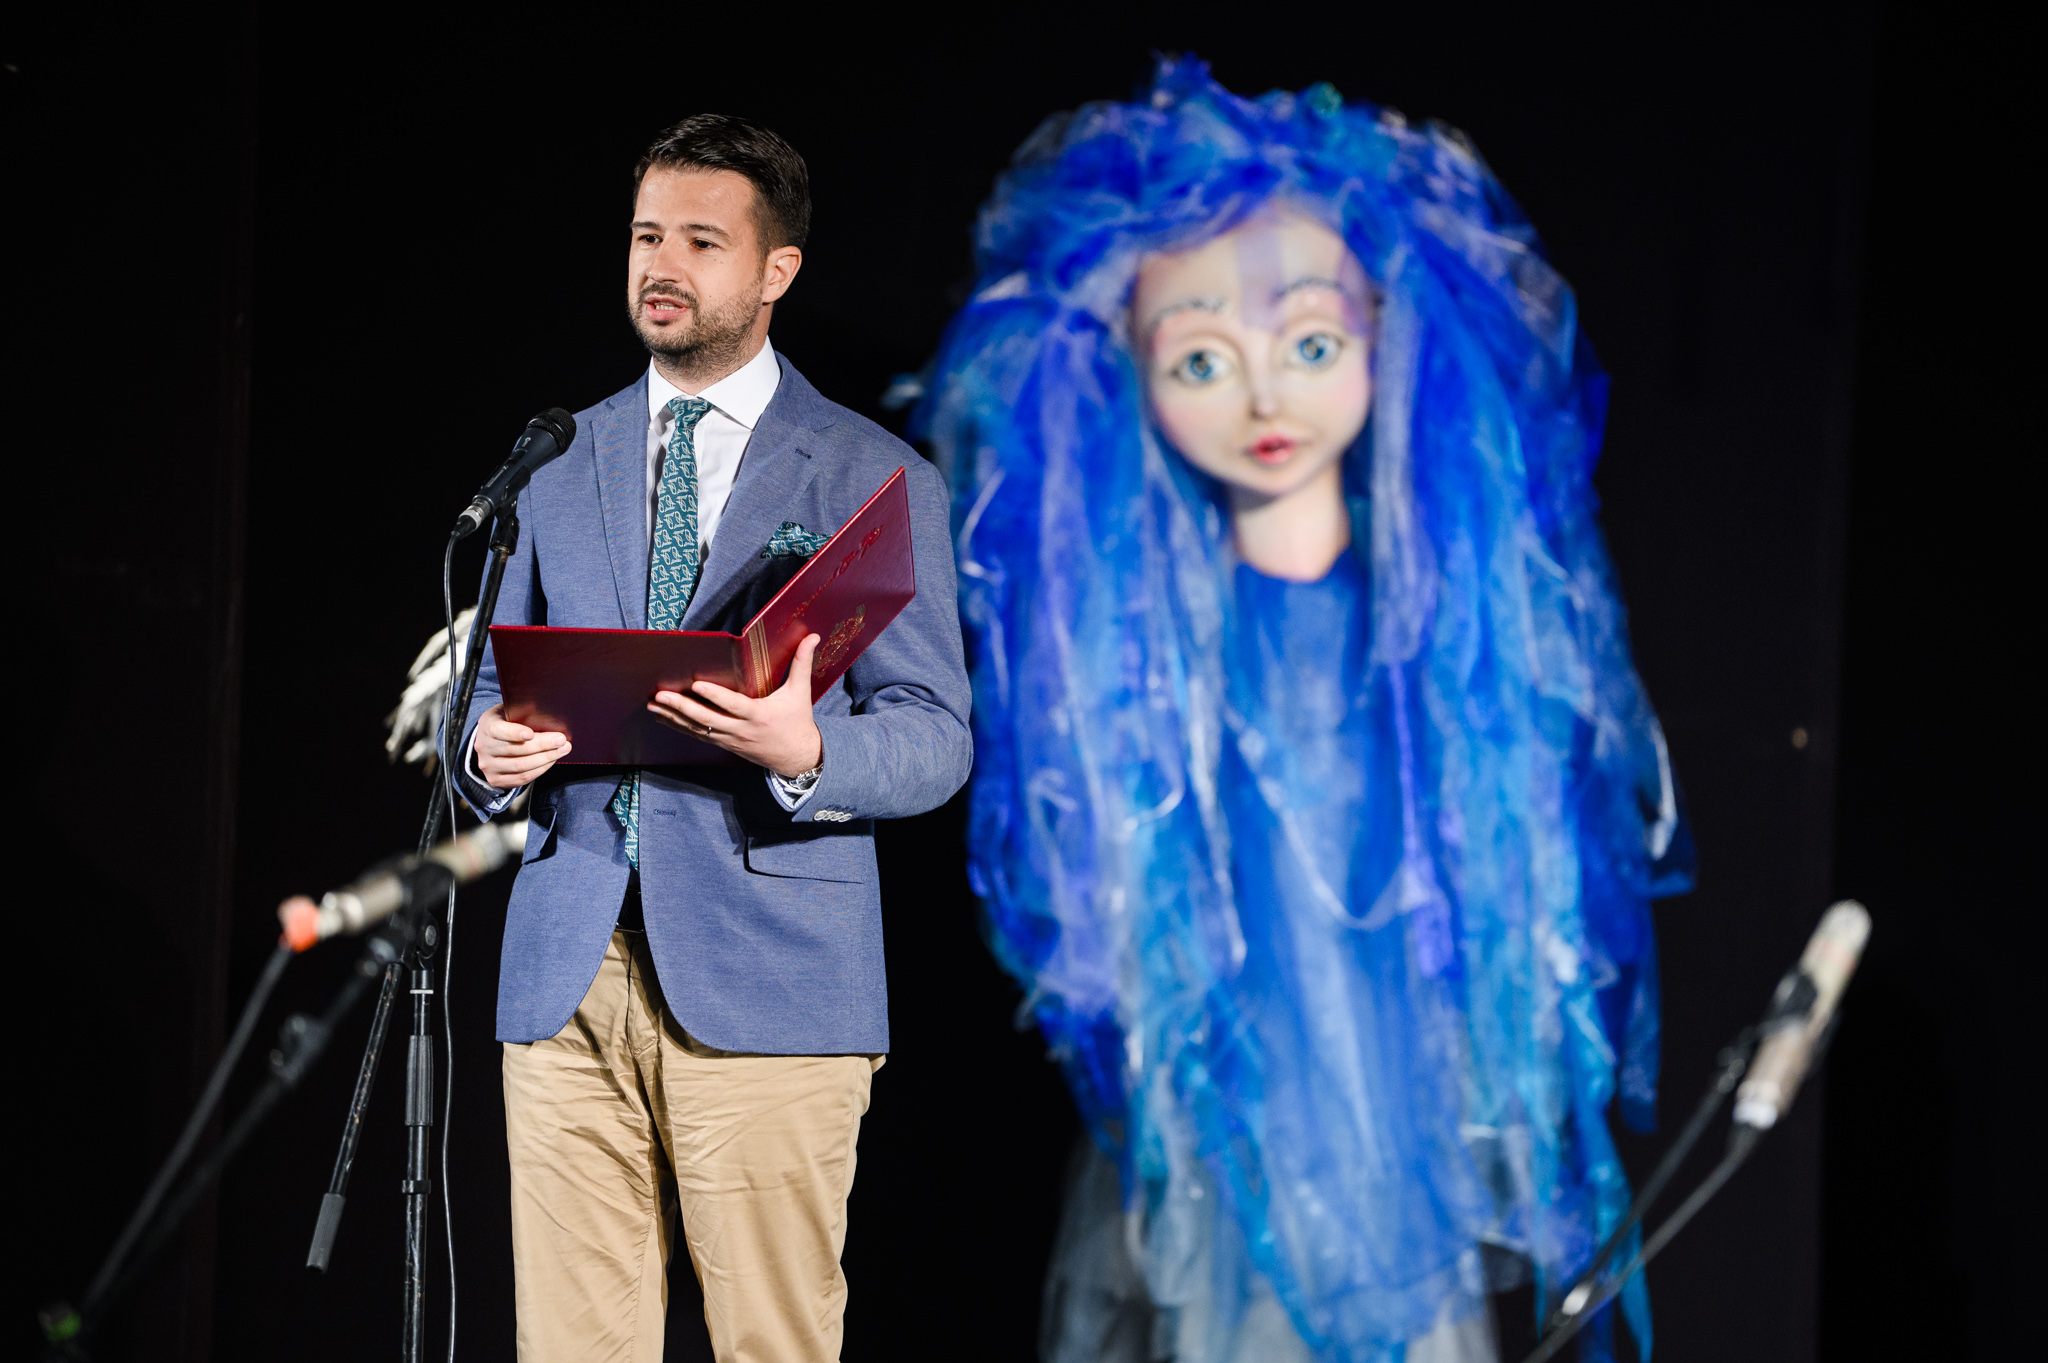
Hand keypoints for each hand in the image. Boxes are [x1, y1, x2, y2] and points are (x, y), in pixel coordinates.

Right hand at [473, 704, 571, 789]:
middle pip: (514, 750)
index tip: (531, 734)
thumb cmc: (507, 722)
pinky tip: (551, 761)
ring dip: (545, 759)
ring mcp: (488, 766)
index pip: (498, 730)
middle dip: (541, 745)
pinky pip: (522, 778)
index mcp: (487, 726)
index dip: (514, 733)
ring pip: (520, 766)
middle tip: (561, 740)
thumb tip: (548, 715)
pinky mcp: (496, 780)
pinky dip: (540, 769)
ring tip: (562, 750)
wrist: (491, 741)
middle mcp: (484, 747)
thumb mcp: (510, 711)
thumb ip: (523, 712)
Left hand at [648, 633, 823, 777]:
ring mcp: (730, 740)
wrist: (798, 758)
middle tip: (660, 696)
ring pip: (698, 729)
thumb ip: (802, 663)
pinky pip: (699, 736)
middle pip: (707, 719)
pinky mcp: (725, 744)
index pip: (733, 705)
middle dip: (681, 707)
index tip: (696, 685)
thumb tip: (813, 636)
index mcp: (759, 715)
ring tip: (653, 704)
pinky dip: (680, 727)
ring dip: (674, 717)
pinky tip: (664, 718)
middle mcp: (741, 729)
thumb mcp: (801, 693)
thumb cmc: (798, 721)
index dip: (714, 696)